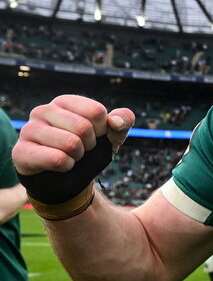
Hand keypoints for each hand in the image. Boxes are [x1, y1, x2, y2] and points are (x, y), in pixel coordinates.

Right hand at [13, 96, 133, 174]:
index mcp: (64, 102)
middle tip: (81, 150)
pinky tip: (60, 165)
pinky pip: (57, 159)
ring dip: (78, 157)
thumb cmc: (86, 151)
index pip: (97, 112)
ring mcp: (29, 130)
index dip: (102, 131)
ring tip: (69, 157)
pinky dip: (67, 166)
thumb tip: (116, 122)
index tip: (94, 137)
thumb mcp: (111, 135)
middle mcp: (43, 110)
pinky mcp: (21, 151)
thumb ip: (123, 121)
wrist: (64, 179)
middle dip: (90, 145)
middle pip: (84, 127)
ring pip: (71, 143)